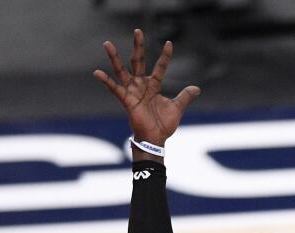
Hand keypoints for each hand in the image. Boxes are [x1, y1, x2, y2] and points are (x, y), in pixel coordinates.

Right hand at [94, 30, 200, 146]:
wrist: (156, 139)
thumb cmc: (164, 124)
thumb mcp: (177, 108)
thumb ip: (185, 96)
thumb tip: (197, 88)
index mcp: (154, 85)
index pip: (160, 66)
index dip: (165, 56)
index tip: (169, 43)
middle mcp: (142, 85)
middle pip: (139, 61)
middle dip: (138, 47)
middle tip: (138, 30)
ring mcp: (133, 91)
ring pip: (122, 71)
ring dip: (114, 57)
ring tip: (107, 43)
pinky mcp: (127, 100)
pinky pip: (115, 89)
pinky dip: (106, 81)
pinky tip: (97, 72)